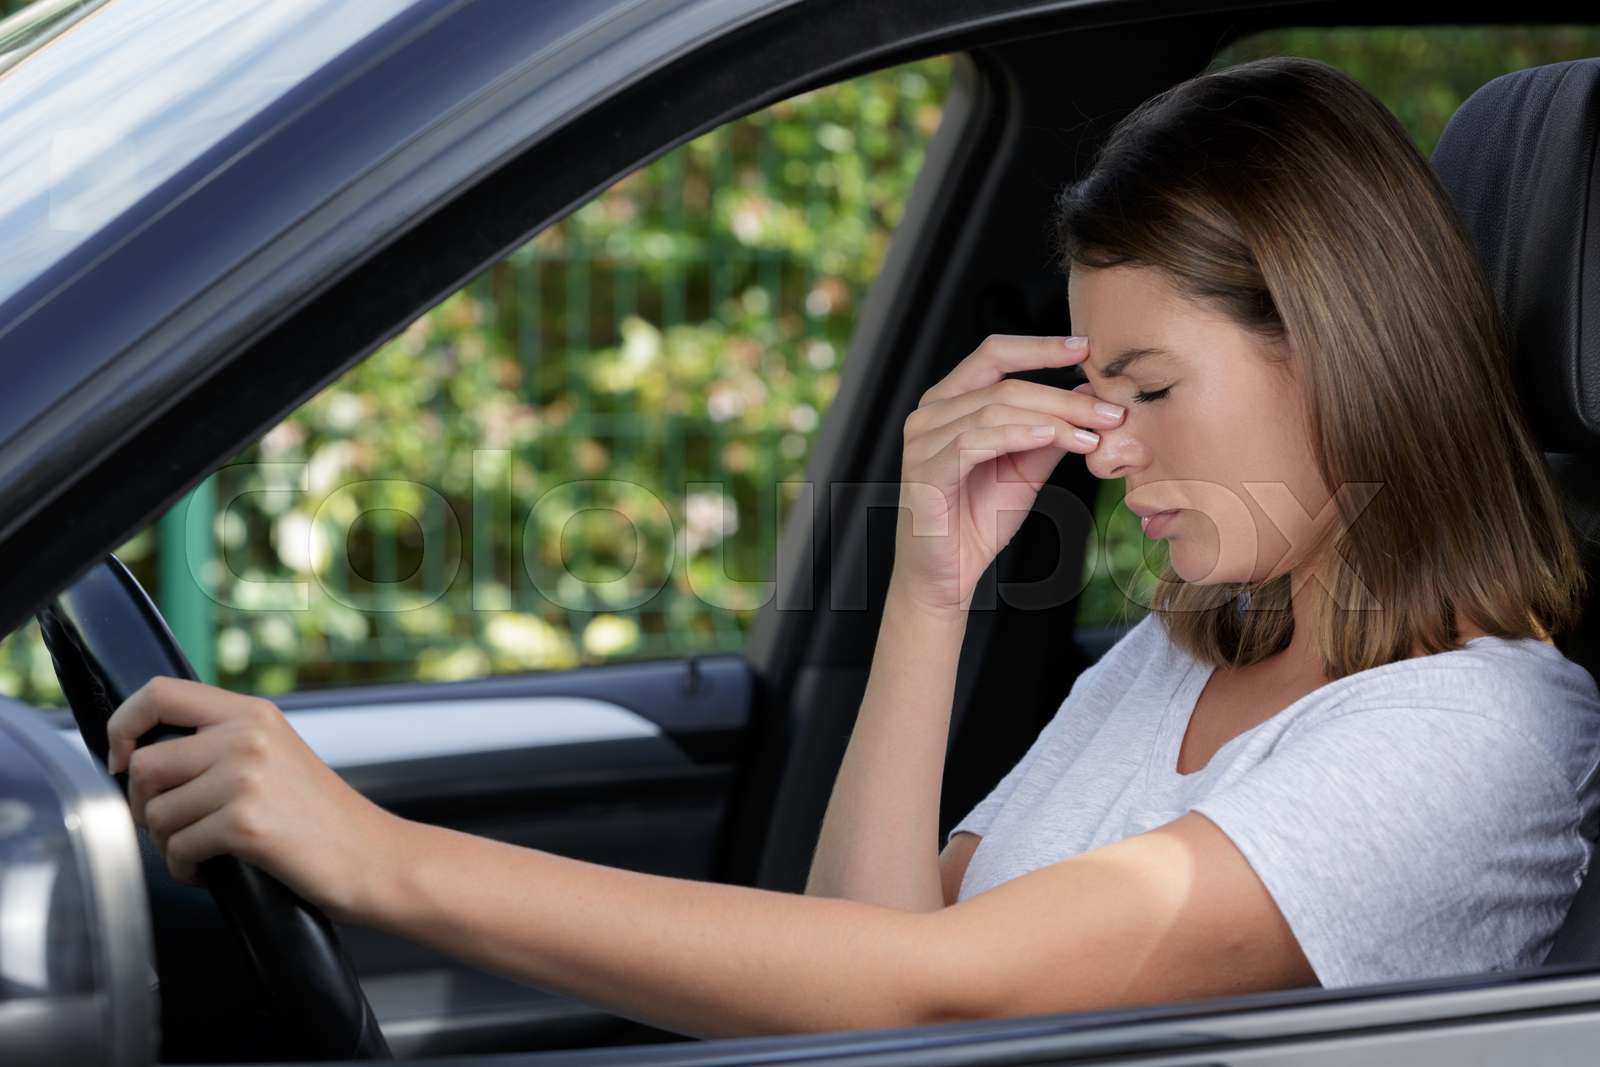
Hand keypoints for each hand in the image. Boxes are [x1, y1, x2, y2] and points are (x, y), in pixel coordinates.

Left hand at [106, 676, 400, 924]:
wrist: (375, 857)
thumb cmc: (323, 817)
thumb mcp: (277, 755)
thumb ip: (222, 742)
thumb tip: (144, 757)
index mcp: (254, 713)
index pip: (160, 693)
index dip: (124, 725)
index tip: (121, 759)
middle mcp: (248, 736)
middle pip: (146, 764)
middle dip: (146, 805)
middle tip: (176, 826)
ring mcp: (246, 778)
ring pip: (156, 813)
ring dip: (169, 844)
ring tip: (204, 850)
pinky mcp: (245, 824)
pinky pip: (177, 850)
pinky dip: (186, 870)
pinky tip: (213, 870)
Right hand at [891, 334, 1123, 613]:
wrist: (947, 577)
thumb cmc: (978, 521)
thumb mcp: (1025, 470)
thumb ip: (1049, 433)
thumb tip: (1089, 395)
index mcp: (949, 402)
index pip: (994, 355)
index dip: (1040, 348)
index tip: (1087, 348)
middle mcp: (930, 413)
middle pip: (1003, 383)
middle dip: (1063, 395)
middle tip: (1110, 410)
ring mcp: (922, 440)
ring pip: (994, 409)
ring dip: (1051, 418)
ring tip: (1092, 433)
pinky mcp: (925, 470)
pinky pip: (974, 442)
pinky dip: (1016, 435)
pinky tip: (1050, 438)